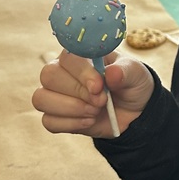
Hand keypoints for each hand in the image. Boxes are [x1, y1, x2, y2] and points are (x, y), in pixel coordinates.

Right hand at [32, 50, 154, 138]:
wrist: (134, 111)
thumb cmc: (131, 84)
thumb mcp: (136, 74)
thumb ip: (125, 71)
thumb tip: (111, 74)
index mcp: (80, 55)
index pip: (67, 57)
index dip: (81, 73)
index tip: (99, 86)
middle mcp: (63, 71)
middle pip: (49, 76)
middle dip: (78, 93)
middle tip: (102, 100)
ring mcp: (55, 94)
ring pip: (41, 98)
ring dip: (71, 109)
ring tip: (95, 111)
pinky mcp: (56, 116)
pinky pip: (48, 121)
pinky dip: (71, 124)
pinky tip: (89, 121)